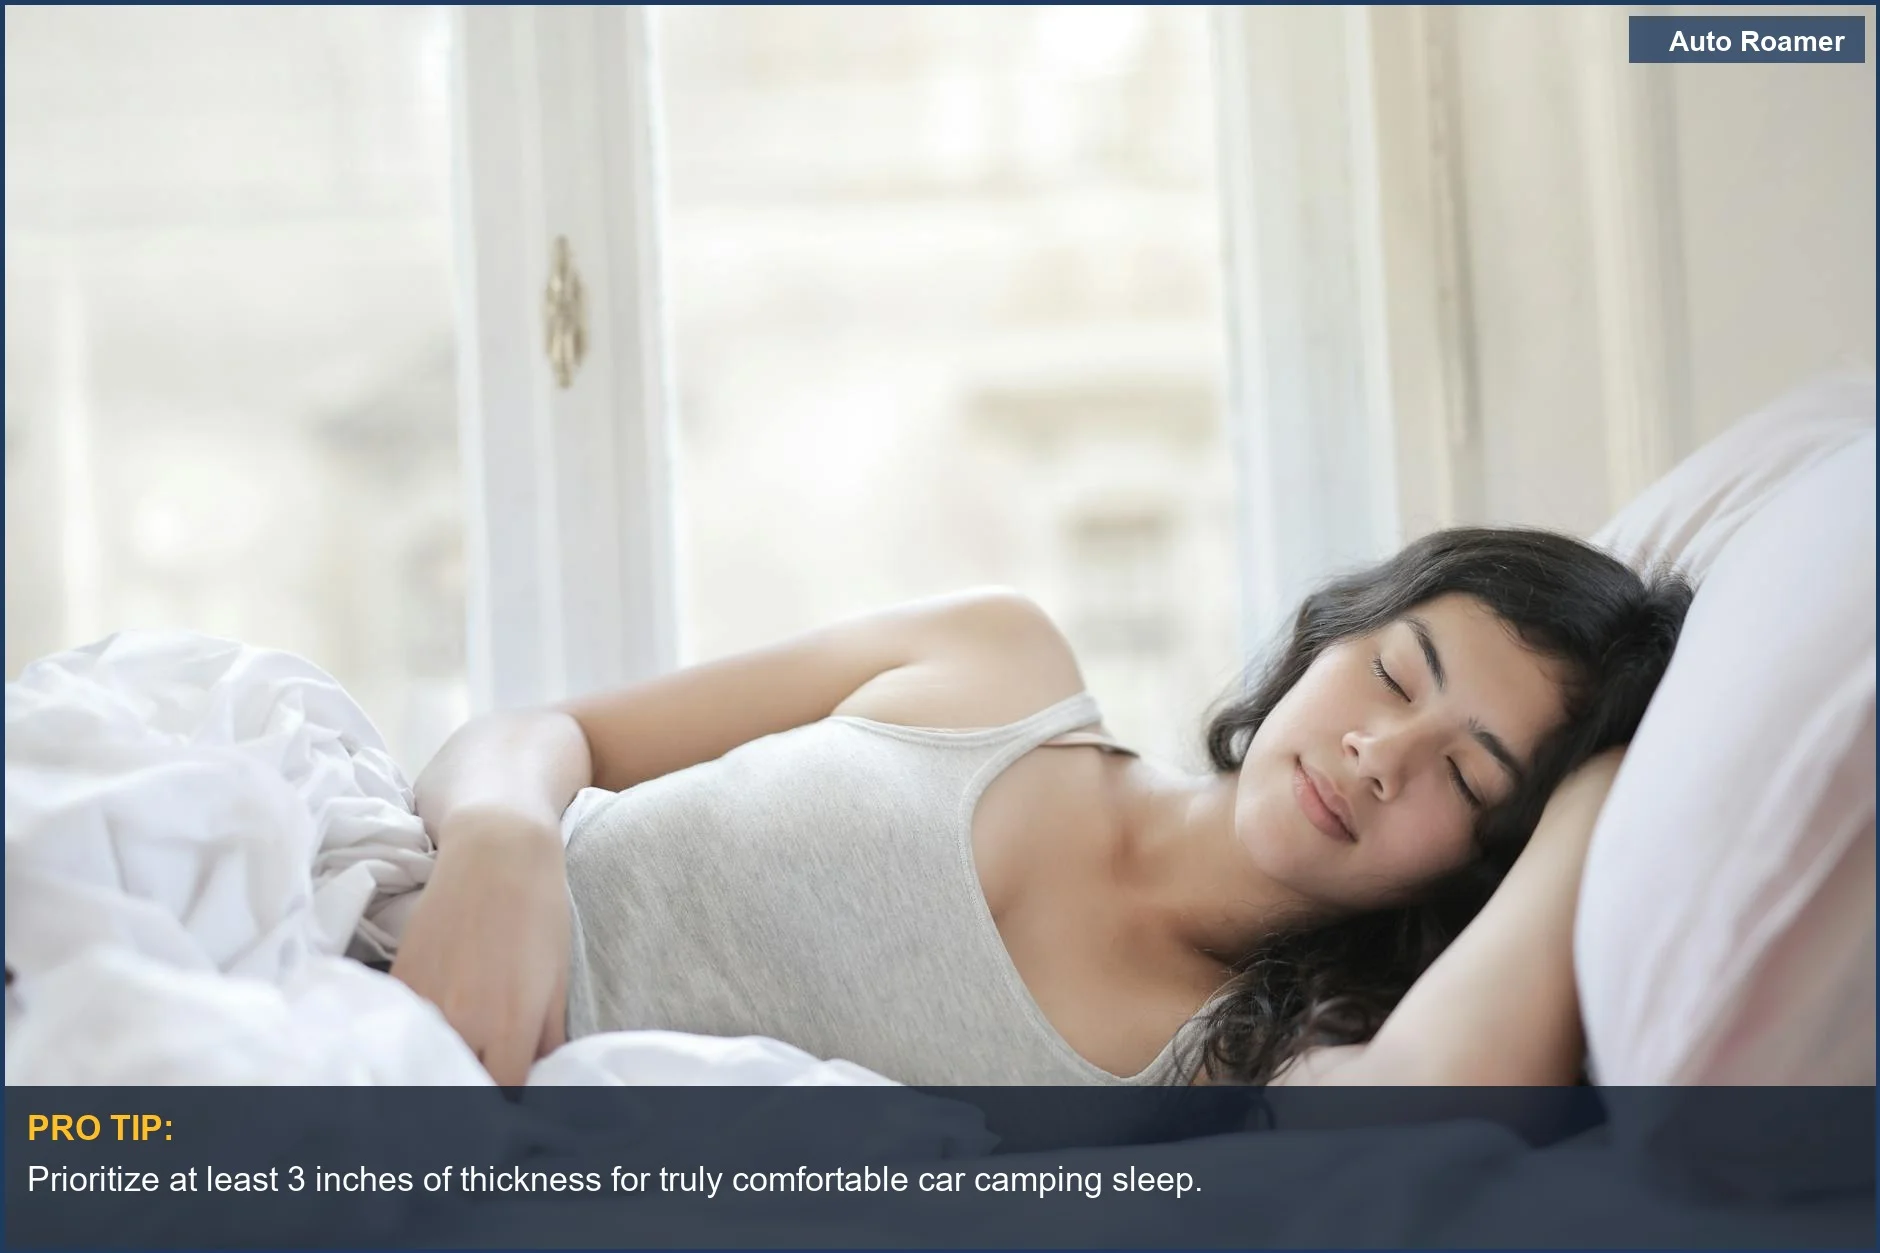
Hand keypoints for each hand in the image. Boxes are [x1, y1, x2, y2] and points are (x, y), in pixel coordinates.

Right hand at [390, 814, 570, 1084]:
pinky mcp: (399, 979)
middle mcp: (466, 1022)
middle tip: (472, 1091)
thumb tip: (542, 1080)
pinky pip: (400, 1028)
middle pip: (457, 1086)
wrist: (496, 850)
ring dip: (432, 1066)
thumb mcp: (556, 981)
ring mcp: (427, 1002)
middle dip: (466, 1094)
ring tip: (446, 1062)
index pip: (500, 1098)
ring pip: (423, 1060)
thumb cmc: (538, 911)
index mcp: (511, 1027)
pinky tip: (420, 1035)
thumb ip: (547, 1038)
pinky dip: (407, 1038)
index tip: (501, 1107)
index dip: (502, 1109)